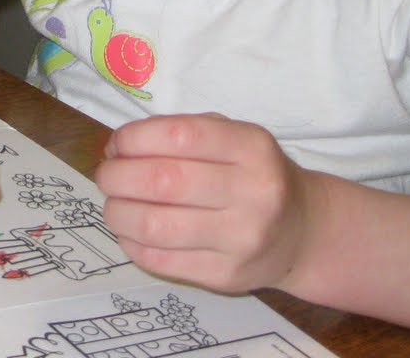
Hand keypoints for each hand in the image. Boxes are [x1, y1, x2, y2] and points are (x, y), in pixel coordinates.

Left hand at [96, 112, 313, 294]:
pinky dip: (132, 244)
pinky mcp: (227, 276)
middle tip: (106, 176)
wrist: (303, 232)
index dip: (135, 138)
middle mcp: (253, 192)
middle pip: (163, 182)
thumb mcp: (234, 138)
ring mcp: (241, 239)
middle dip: (118, 176)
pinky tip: (131, 233)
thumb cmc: (254, 175)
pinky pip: (161, 261)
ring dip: (118, 213)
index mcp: (252, 147)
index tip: (117, 144)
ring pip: (156, 226)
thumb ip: (182, 133)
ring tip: (114, 206)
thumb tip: (117, 150)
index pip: (180, 136)